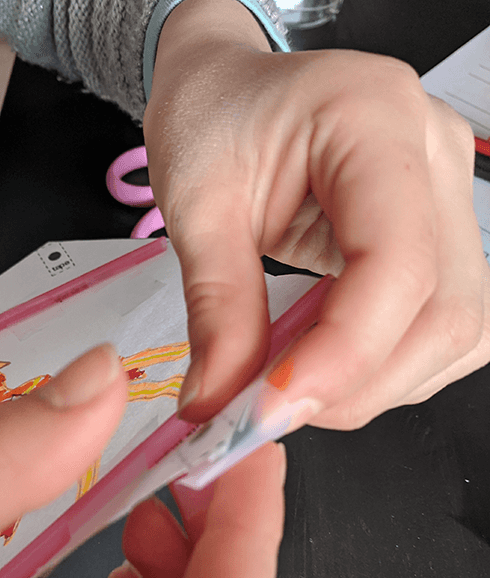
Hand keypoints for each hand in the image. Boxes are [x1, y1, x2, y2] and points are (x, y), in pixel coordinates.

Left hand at [144, 0, 489, 429]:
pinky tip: (324, 363)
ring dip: (374, 384)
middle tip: (271, 410)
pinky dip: (384, 367)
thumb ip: (215, 307)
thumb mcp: (195, 206)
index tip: (270, 405)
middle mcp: (432, 158)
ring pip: (455, 330)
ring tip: (290, 386)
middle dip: (357, 383)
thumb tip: (218, 402)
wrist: (228, 94)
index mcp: (373, 121)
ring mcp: (444, 198)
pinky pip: (439, 325)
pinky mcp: (432, 235)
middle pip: (444, 310)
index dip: (342, 352)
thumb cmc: (210, 121)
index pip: (396, 262)